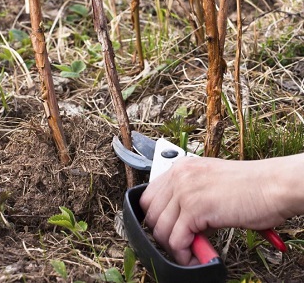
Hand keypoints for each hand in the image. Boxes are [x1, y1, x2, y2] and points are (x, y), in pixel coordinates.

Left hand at [139, 157, 291, 264]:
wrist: (275, 185)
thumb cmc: (253, 187)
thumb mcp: (211, 185)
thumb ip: (191, 198)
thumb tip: (181, 225)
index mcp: (181, 168)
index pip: (150, 196)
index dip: (156, 218)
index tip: (167, 231)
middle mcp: (179, 176)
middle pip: (151, 213)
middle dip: (162, 234)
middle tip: (180, 245)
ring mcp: (185, 191)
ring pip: (160, 229)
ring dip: (173, 247)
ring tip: (190, 254)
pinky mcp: (195, 209)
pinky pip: (177, 240)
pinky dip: (183, 254)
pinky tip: (196, 257)